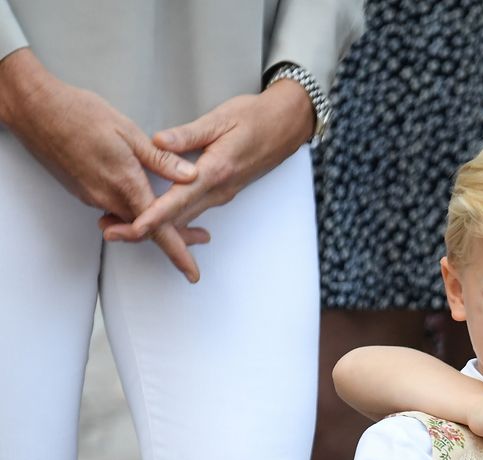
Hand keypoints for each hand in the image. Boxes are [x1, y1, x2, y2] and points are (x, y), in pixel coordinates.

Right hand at [0, 49, 207, 279]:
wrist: (36, 110)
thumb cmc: (78, 113)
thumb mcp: (128, 132)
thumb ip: (160, 160)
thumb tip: (190, 176)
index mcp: (126, 184)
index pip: (158, 230)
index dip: (179, 253)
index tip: (192, 272)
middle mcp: (109, 198)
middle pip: (149, 231)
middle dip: (177, 239)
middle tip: (201, 236)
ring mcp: (94, 198)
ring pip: (132, 222)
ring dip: (155, 225)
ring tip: (181, 221)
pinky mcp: (85, 192)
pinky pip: (116, 211)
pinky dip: (135, 213)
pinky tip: (144, 201)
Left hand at [99, 82, 314, 243]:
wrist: (285, 127)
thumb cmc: (255, 119)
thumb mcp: (220, 119)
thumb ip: (187, 134)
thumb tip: (158, 141)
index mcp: (215, 171)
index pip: (179, 199)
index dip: (155, 215)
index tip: (134, 226)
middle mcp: (217, 191)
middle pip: (177, 219)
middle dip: (144, 229)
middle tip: (110, 231)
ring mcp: (219, 195)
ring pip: (183, 219)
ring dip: (155, 227)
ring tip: (122, 228)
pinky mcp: (220, 193)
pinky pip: (192, 212)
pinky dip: (171, 219)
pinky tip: (153, 218)